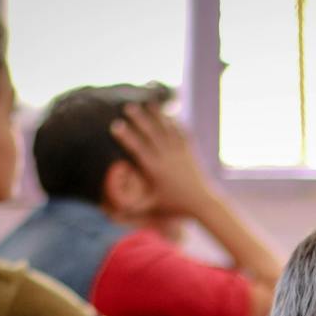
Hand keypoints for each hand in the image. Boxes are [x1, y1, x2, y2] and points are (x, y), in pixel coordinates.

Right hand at [110, 101, 213, 217]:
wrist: (202, 202)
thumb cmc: (175, 205)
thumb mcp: (153, 205)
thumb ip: (134, 206)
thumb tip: (113, 212)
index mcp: (155, 169)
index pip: (137, 148)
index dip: (126, 136)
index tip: (116, 125)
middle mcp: (167, 157)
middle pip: (151, 133)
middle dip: (140, 118)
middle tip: (128, 107)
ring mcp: (180, 152)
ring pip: (167, 129)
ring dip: (157, 115)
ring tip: (149, 103)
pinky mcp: (190, 152)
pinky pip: (182, 133)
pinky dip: (176, 122)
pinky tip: (170, 114)